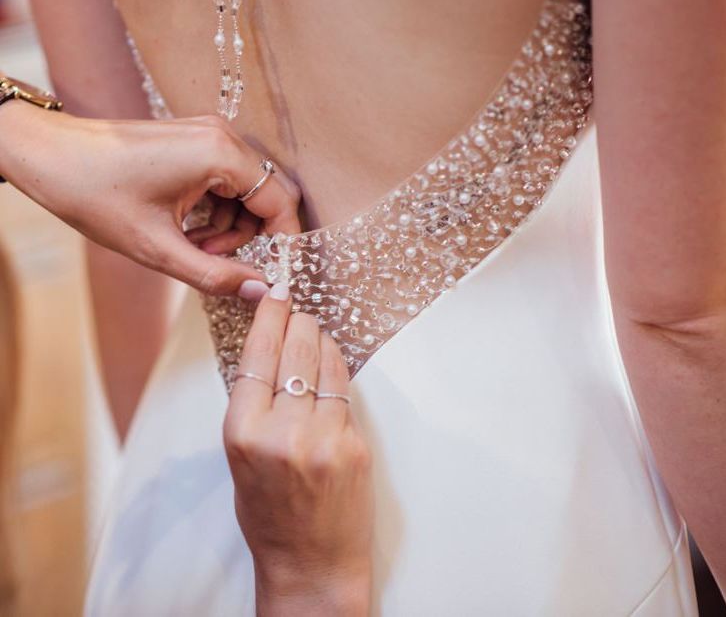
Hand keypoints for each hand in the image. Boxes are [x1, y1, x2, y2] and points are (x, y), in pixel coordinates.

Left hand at [0, 101, 299, 295]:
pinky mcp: (197, 140)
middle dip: (248, 236)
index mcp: (219, 153)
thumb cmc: (94, 194)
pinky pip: (226, 182)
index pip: (280, 201)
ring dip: (227, 227)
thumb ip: (215, 275)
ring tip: (188, 244)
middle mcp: (222, 136)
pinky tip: (184, 226)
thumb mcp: (157, 248)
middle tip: (208, 257)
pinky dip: (214, 211)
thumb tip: (262, 291)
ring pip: (246, 192)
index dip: (283, 241)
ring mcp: (209, 134)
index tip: (274, 272)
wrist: (47, 155)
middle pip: (267, 195)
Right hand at [223, 283, 372, 615]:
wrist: (311, 562)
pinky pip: (345, 391)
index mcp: (243, 434)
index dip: (268, 318)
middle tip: (297, 307)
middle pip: (295, 351)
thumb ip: (253, 407)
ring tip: (314, 332)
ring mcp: (324, 438)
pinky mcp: (354, 445)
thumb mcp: (240, 458)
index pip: (256, 356)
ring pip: (326, 364)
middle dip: (298, 321)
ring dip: (320, 341)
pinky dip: (337, 371)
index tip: (274, 294)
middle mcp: (283, 432)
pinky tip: (331, 366)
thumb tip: (269, 352)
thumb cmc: (269, 513)